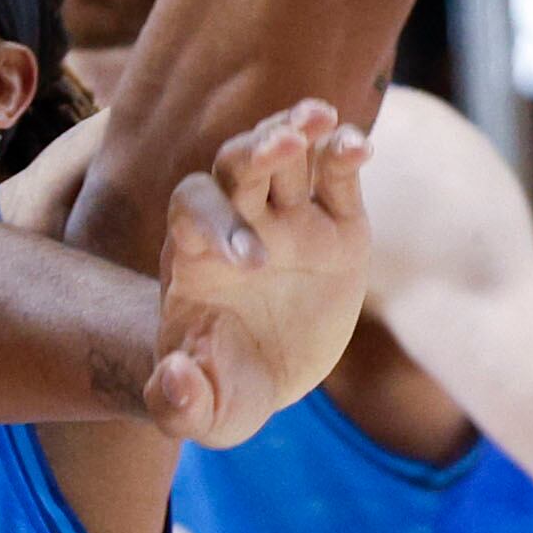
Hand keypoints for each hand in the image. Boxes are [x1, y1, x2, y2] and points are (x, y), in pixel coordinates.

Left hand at [143, 103, 368, 447]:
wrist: (263, 378)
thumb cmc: (222, 390)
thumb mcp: (202, 415)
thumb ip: (179, 404)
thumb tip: (174, 376)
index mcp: (195, 259)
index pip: (191, 216)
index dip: (215, 224)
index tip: (251, 264)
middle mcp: (238, 225)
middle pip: (233, 169)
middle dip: (255, 154)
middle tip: (279, 146)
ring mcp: (288, 220)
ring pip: (285, 158)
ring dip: (295, 129)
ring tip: (317, 117)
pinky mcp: (338, 226)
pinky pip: (337, 178)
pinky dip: (345, 155)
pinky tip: (358, 144)